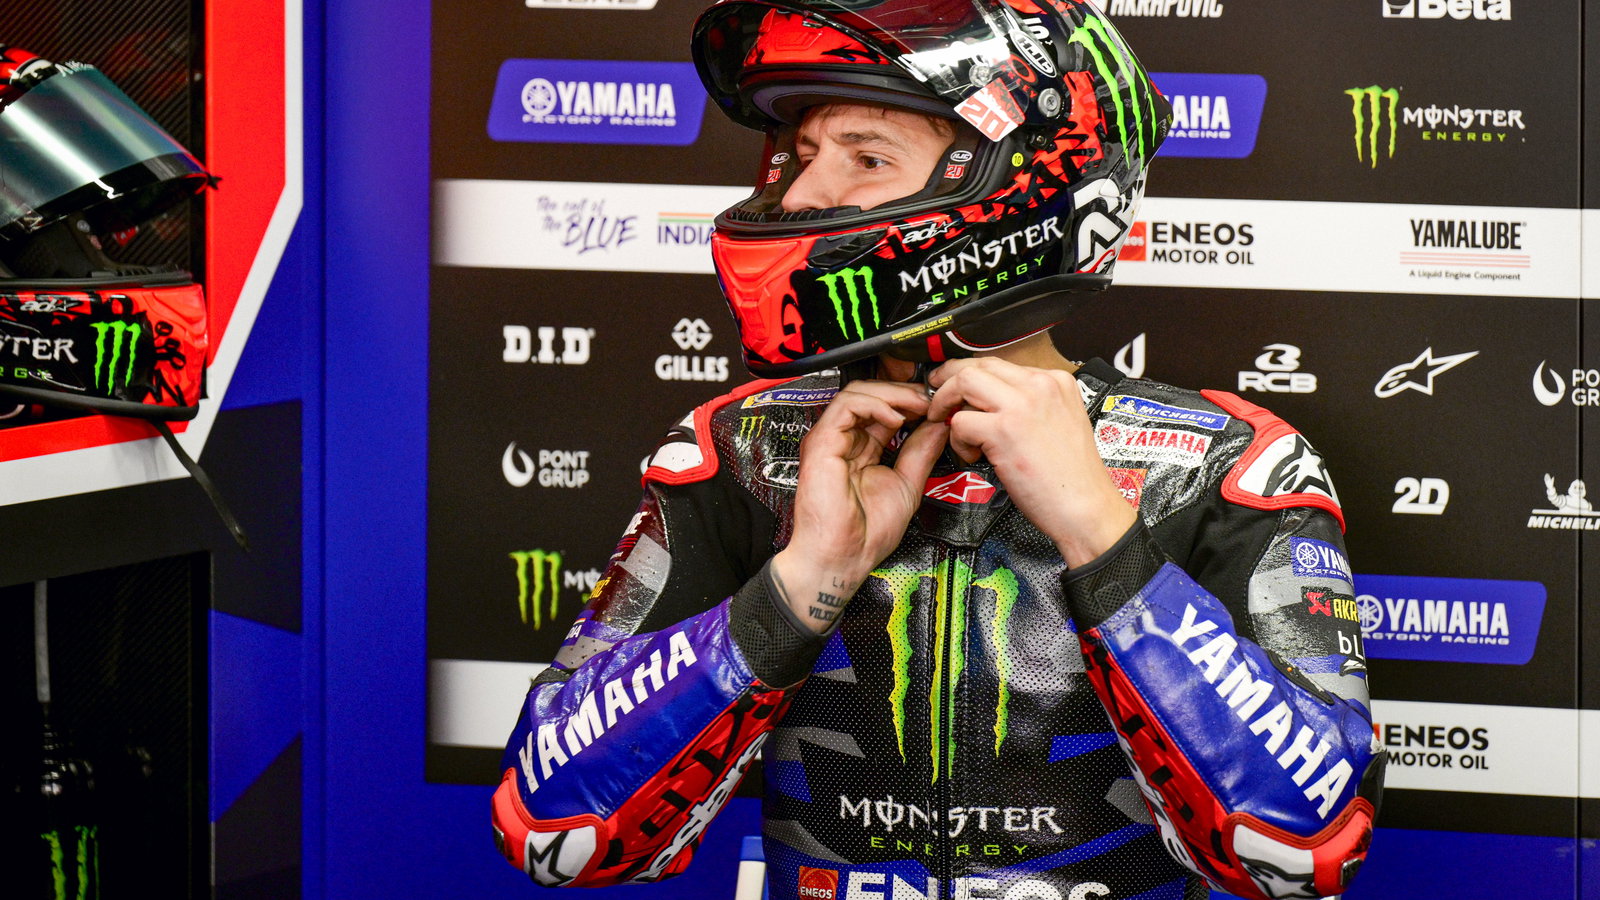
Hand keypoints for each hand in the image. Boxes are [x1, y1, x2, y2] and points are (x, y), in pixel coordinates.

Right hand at [771, 380, 949, 631]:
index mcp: (860, 450)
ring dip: (893, 394)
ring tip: (918, 405)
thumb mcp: (906, 484)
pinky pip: (846, 406)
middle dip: (904, 392)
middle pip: (871, 395)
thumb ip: (920, 453)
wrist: (844, 558)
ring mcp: (830, 440)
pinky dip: (875, 404)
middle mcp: (843, 441)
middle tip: (932, 398)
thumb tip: (938, 426)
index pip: (884, 411)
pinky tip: (897, 418)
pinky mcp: (821, 443)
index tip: (937, 406)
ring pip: (858, 393)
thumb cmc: (865, 534)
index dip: (910, 402)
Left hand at [926, 357, 1134, 566]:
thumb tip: (989, 400)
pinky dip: (957, 440)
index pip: (1000, 364)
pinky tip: (972, 455)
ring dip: (945, 403)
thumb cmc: (1072, 476)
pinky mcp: (1004, 431)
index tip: (956, 386)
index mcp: (1056, 381)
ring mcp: (1022, 405)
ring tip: (948, 427)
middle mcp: (1040, 385)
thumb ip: (1029, 405)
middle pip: (978, 365)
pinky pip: (960, 421)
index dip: (971, 375)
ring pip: (963, 382)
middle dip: (948, 379)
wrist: (1086, 507)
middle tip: (936, 398)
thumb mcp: (1059, 422)